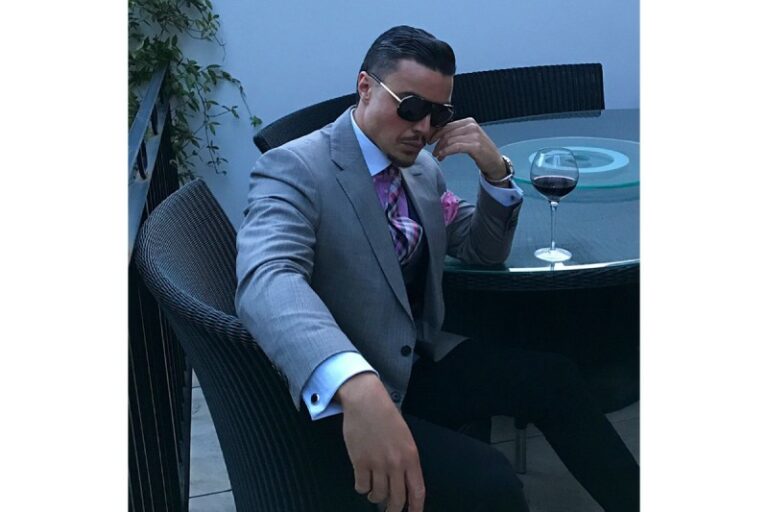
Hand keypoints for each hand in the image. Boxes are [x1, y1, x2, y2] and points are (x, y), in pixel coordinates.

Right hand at [336, 373, 425, 511]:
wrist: (366, 401)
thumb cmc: (386, 415)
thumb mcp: (405, 437)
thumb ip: (406, 459)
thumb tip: (404, 481)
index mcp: (411, 456)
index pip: (417, 491)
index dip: (416, 509)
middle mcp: (395, 463)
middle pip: (397, 499)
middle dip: (393, 510)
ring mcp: (377, 463)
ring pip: (378, 495)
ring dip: (376, 498)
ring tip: (374, 493)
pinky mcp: (359, 462)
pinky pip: (361, 486)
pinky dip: (362, 488)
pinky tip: (362, 482)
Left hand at [429, 117, 506, 180]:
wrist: (494, 161)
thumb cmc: (480, 150)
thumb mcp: (468, 138)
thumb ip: (456, 134)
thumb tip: (438, 135)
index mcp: (469, 122)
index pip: (448, 126)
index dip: (436, 133)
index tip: (430, 141)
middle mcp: (472, 126)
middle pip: (447, 133)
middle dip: (437, 142)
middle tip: (433, 151)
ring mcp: (474, 135)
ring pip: (450, 140)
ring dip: (441, 149)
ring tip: (438, 156)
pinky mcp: (475, 146)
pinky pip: (455, 147)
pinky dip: (446, 151)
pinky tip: (442, 156)